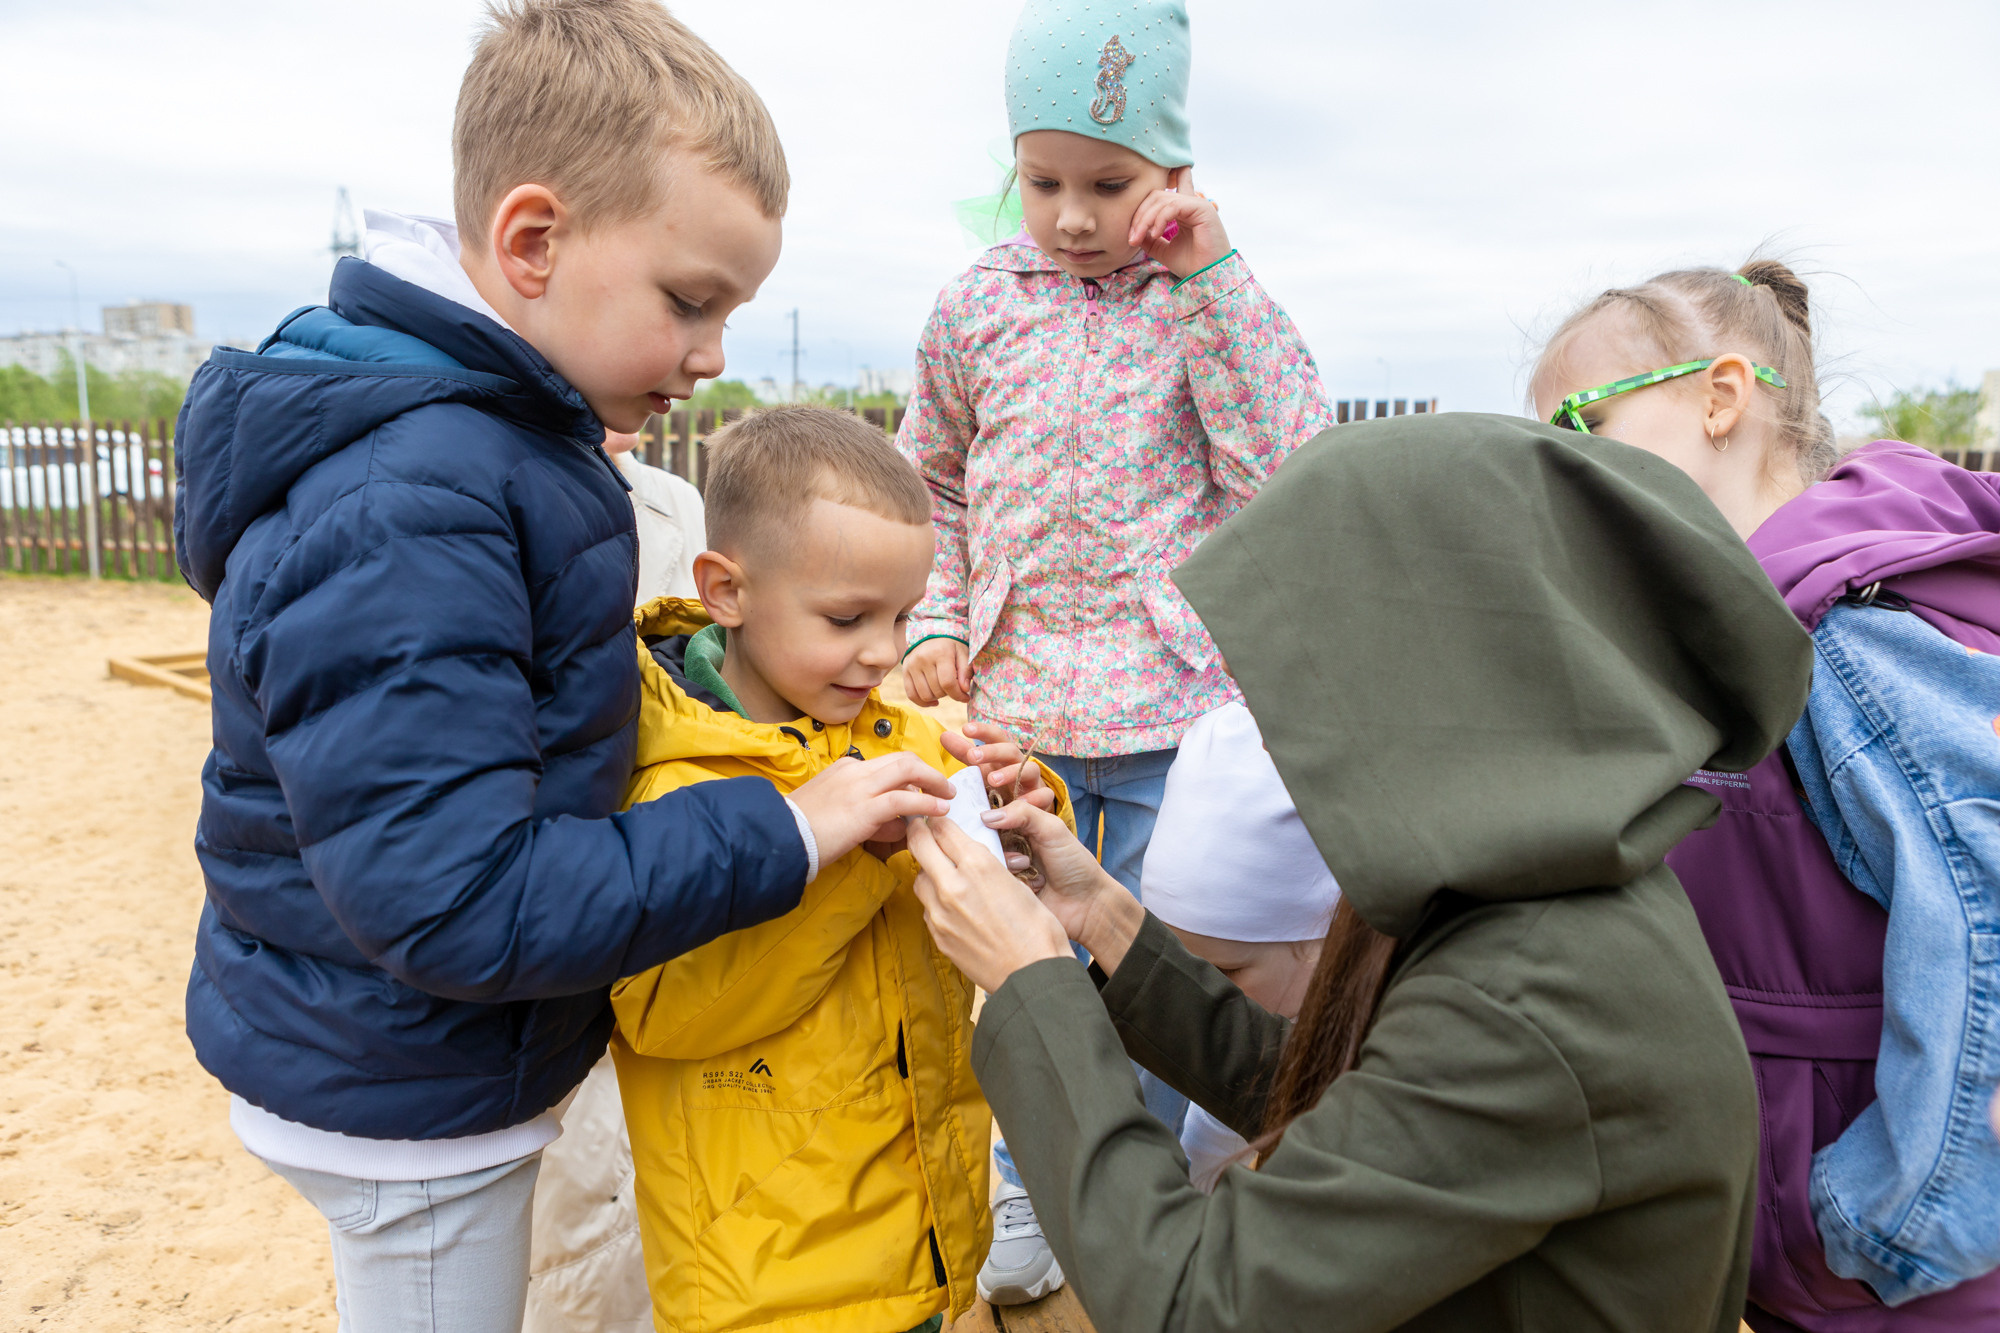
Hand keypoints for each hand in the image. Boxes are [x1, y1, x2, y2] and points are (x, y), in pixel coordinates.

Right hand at [790, 753, 952, 864]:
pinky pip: (904, 800)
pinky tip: (939, 811)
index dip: (910, 776)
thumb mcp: (832, 810)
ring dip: (934, 782)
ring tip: (947, 797)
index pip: (886, 764)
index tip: (922, 790)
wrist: (779, 838)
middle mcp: (854, 770)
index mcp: (845, 768)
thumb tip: (895, 822)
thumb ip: (863, 810)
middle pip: (902, 759)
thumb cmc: (802, 831)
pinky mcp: (864, 808)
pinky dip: (926, 803)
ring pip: (908, 770)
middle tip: (943, 788)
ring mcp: (859, 787)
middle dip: (928, 772)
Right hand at [902, 638, 970, 706]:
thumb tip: (964, 689)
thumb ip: (966, 671)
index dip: (958, 695)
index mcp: (941, 652)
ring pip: (924, 695)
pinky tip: (934, 701)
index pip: (948, 682)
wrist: (930, 636)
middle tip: (954, 687)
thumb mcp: (963, 653)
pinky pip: (911, 695)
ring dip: (937, 698)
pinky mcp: (905, 671)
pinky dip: (923, 702)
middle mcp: (923, 658)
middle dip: (949, 694)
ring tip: (943, 690)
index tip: (965, 697)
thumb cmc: (950, 646)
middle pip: (937, 690)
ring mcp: (912, 665)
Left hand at [906, 815, 1072, 992]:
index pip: (943, 829)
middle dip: (919, 833)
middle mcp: (953, 886)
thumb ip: (986, 865)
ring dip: (927, 871)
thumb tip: (968, 855)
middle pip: (920, 846)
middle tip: (920, 828)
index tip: (936, 817)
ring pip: (919, 879)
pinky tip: (952, 904)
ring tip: (942, 872)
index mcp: (978, 866)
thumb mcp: (1016, 883)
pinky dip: (935, 900)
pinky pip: (927, 909)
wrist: (1035, 975)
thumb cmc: (1039, 928)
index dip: (938, 820)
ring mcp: (941, 914)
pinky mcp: (939, 936)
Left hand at [939, 721, 1055, 813]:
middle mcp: (1020, 765)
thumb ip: (965, 754)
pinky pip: (1045, 795)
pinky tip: (1021, 802)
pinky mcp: (1043, 800)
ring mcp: (1033, 782)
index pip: (996, 737)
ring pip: (1029, 769)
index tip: (965, 728)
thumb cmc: (1003, 787)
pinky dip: (1035, 798)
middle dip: (992, 751)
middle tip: (972, 756)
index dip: (983, 730)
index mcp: (1004, 756)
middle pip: (1010, 750)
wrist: (1030, 812)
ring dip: (1010, 772)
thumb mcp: (983, 770)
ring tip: (992, 781)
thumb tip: (943, 735)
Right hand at [980, 801, 1141, 970]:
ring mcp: (1001, 861)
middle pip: (982, 826)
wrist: (1084, 905)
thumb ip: (1023, 813)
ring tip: (1026, 864)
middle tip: (1015, 843)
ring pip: (983, 850)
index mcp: (1022, 819)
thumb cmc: (1074, 863)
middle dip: (994, 831)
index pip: (996, 798)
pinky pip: (987, 874)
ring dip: (1006, 856)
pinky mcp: (999, 883)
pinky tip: (1026, 882)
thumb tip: (986, 817)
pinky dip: (1005, 875)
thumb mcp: (1053, 829)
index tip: (992, 785)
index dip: (990, 791)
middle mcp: (1007, 838)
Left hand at [1127, 168, 1229, 278]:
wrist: (1208, 277)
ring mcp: (1197, 204)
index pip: (1162, 195)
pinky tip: (1155, 235)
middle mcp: (1190, 204)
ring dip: (1145, 219)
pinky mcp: (1202, 208)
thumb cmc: (1191, 265)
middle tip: (1131, 238)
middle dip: (1139, 215)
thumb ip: (1149, 238)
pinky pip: (1173, 206)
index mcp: (1183, 211)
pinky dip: (1159, 219)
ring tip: (1138, 239)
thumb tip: (1133, 230)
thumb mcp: (1162, 250)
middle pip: (1156, 196)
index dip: (1142, 207)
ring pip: (1162, 200)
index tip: (1132, 233)